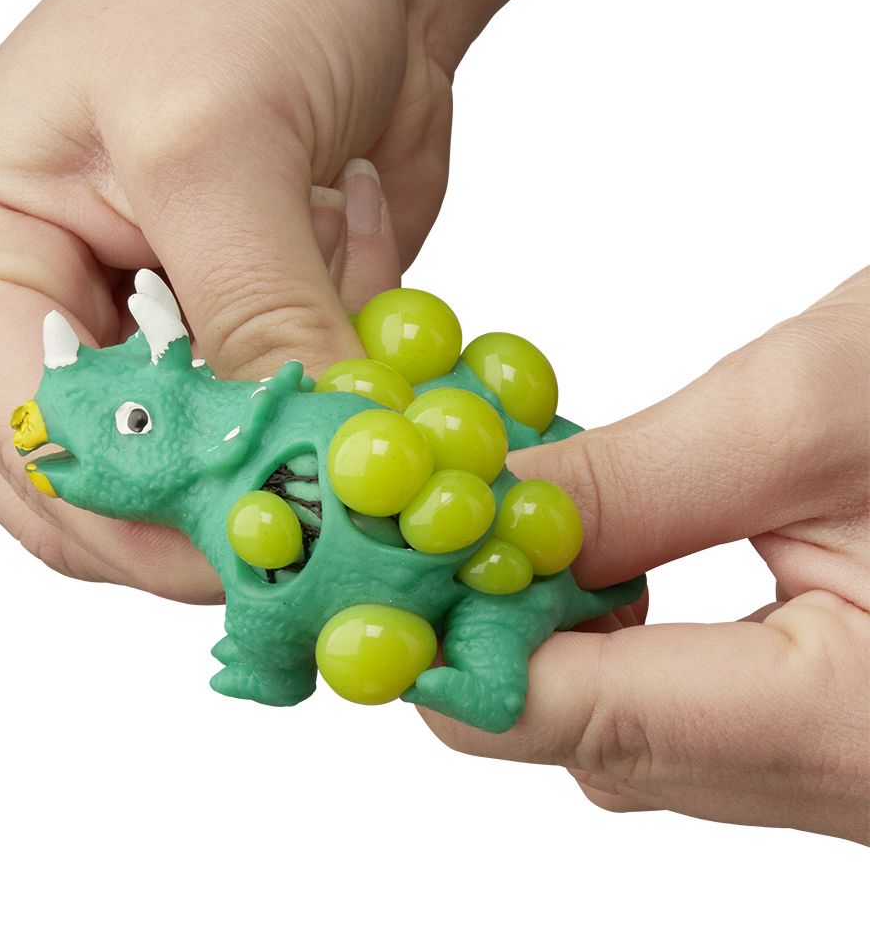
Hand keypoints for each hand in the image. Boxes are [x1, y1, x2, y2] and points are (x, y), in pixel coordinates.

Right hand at [0, 0, 528, 602]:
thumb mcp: (218, 139)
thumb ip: (252, 317)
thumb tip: (294, 467)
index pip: (37, 452)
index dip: (157, 514)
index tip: (278, 520)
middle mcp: (18, 322)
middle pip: (103, 494)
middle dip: (226, 490)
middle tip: (333, 468)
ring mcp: (116, 346)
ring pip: (190, 476)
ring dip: (284, 424)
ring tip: (338, 283)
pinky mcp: (209, 349)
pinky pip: (262, 430)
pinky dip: (324, 386)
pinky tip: (347, 264)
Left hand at [417, 269, 869, 843]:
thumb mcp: (811, 411)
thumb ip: (630, 486)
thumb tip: (476, 515)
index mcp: (853, 731)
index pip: (581, 718)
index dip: (458, 644)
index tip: (380, 566)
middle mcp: (852, 791)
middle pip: (592, 738)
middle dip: (501, 631)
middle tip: (449, 521)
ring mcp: (846, 778)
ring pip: (632, 733)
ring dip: (559, 633)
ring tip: (536, 524)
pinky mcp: (839, 740)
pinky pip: (687, 716)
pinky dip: (622, 642)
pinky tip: (615, 558)